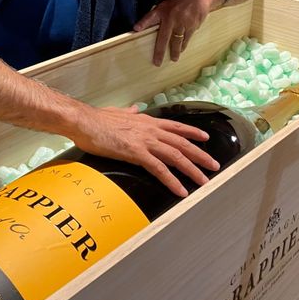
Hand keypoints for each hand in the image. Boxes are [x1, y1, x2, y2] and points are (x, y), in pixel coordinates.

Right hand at [70, 105, 220, 196]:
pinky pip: (159, 169)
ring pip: (176, 156)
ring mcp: (145, 141)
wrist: (84, 121)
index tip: (205, 137)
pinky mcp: (136, 153)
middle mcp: (150, 130)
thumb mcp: (117, 112)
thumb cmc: (96, 119)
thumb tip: (134, 109)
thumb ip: (129, 112)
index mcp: (146, 120)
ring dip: (192, 170)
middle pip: (182, 143)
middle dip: (200, 155)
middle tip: (214, 166)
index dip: (192, 132)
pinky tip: (181, 190)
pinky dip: (172, 180)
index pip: (175, 127)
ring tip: (204, 181)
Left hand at [133, 0, 220, 65]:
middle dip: (160, 52)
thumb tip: (142, 26)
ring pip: (177, 41)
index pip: (150, 17)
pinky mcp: (192, 26)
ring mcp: (182, 23)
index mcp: (163, 11)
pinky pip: (187, 38)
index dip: (143, 22)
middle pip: (164, 38)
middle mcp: (171, 17)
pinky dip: (184, 44)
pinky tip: (182, 49)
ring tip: (174, 58)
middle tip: (157, 62)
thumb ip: (156, 15)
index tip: (135, 29)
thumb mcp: (166, 4)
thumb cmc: (181, 0)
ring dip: (175, 51)